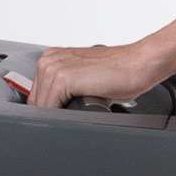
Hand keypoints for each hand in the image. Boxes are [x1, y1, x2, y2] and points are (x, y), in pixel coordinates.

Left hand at [28, 41, 159, 108]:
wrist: (138, 64)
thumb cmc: (118, 73)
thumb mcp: (84, 80)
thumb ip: (66, 91)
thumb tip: (59, 111)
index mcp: (52, 58)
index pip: (37, 95)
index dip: (48, 110)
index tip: (59, 117)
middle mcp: (49, 60)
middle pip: (37, 102)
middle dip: (52, 114)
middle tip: (73, 117)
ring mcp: (54, 68)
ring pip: (42, 106)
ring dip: (57, 116)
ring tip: (79, 113)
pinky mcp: (62, 78)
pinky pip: (50, 108)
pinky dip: (61, 116)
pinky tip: (77, 113)